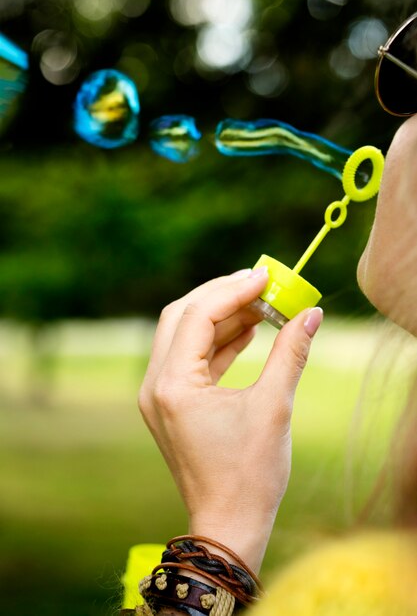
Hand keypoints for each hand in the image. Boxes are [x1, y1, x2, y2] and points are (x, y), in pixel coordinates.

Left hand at [139, 268, 322, 571]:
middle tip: (260, 284)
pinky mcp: (171, 403)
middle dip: (221, 295)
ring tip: (262, 307)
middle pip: (181, 316)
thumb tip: (310, 315)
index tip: (266, 276)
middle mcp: (155, 385)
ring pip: (184, 334)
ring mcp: (159, 394)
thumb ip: (290, 354)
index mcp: (172, 385)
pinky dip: (217, 341)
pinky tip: (247, 332)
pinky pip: (190, 358)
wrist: (229, 523)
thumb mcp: (274, 407)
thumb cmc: (250, 474)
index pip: (198, 315)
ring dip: (220, 317)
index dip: (234, 290)